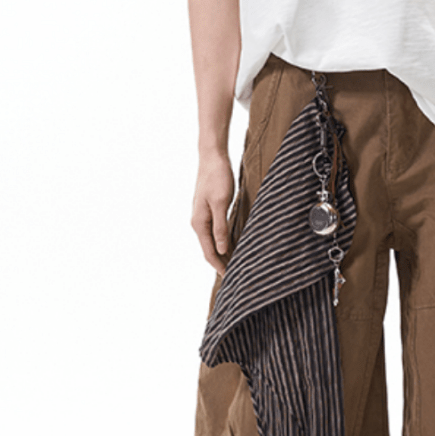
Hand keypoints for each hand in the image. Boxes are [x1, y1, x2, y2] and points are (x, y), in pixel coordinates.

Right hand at [191, 150, 235, 275]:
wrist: (212, 157)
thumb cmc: (217, 177)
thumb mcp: (221, 203)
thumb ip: (220, 227)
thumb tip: (222, 250)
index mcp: (199, 223)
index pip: (209, 252)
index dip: (219, 266)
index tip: (231, 278)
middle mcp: (198, 222)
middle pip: (209, 249)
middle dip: (221, 262)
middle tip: (236, 275)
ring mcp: (202, 216)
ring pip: (212, 241)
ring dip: (223, 252)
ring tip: (236, 263)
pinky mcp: (209, 209)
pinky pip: (215, 231)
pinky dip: (223, 240)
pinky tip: (232, 243)